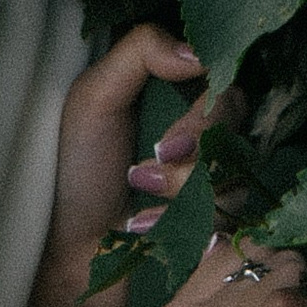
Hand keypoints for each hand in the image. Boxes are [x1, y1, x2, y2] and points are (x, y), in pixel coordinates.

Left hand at [12, 21, 210, 306]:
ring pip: (237, 178)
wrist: (69, 254)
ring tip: (137, 213)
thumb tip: (200, 53)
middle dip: (192, 161)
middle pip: (238, 132)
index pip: (226, 87)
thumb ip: (140, 52)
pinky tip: (146, 232)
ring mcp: (218, 184)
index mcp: (181, 98)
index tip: (170, 141)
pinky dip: (184, 226)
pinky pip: (234, 219)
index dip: (207, 113)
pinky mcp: (222, 227)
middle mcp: (208, 137)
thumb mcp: (93, 98)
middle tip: (143, 177)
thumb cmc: (76, 173)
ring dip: (182, 197)